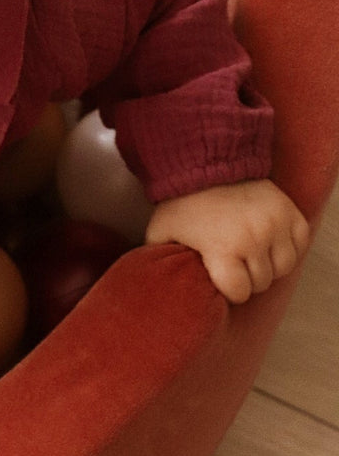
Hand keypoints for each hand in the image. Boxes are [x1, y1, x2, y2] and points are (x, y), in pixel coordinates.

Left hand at [145, 178, 310, 302]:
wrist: (209, 161)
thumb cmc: (184, 202)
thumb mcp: (162, 232)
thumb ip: (161, 261)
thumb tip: (155, 284)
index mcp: (223, 249)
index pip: (239, 293)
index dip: (228, 288)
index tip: (221, 276)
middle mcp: (254, 239)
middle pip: (261, 282)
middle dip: (247, 277)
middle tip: (233, 260)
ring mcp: (276, 225)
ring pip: (283, 268)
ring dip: (268, 265)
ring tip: (251, 252)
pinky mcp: (291, 214)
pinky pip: (299, 246)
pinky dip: (287, 248)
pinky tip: (268, 241)